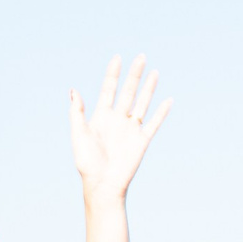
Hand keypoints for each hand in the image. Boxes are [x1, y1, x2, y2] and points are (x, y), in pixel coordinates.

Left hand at [69, 53, 169, 199]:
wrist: (102, 184)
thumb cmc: (87, 162)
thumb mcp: (79, 134)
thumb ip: (77, 112)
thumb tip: (74, 90)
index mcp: (101, 116)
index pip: (109, 89)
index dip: (113, 74)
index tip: (118, 58)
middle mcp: (118, 119)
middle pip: (128, 91)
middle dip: (134, 74)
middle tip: (141, 56)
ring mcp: (131, 129)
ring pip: (142, 102)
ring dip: (148, 88)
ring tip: (154, 72)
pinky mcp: (142, 140)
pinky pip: (153, 123)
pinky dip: (161, 112)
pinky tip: (168, 100)